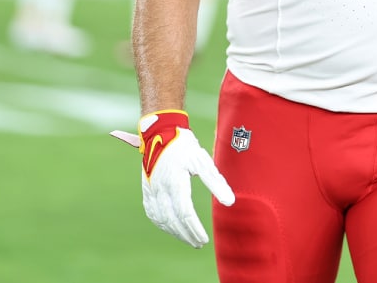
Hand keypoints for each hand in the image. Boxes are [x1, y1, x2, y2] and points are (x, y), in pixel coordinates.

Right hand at [111, 110, 234, 246]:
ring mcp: (151, 190)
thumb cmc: (184, 146)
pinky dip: (162, 224)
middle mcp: (160, 189)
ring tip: (188, 238)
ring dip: (174, 232)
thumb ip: (216, 182)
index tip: (204, 239)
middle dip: (186, 234)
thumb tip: (230, 202)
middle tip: (198, 243)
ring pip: (161, 219)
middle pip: (173, 220)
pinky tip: (171, 228)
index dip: (194, 229)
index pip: (185, 213)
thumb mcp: (203, 161)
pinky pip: (152, 213)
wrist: (160, 132)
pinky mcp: (147, 189)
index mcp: (175, 182)